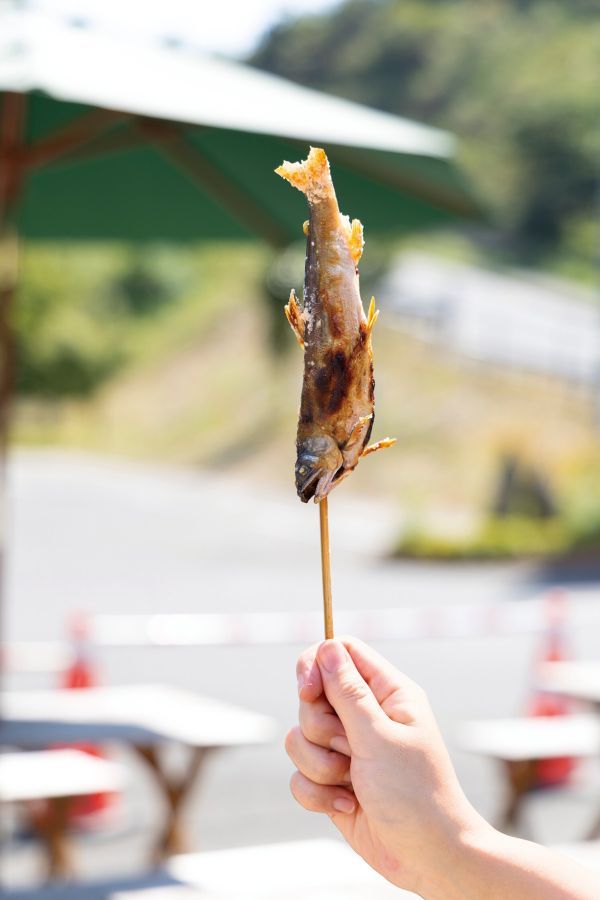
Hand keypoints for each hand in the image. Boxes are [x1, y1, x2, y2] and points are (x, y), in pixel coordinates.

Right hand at [286, 637, 487, 895]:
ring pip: (300, 737)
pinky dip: (317, 794)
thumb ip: (348, 692)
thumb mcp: (379, 737)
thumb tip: (327, 646)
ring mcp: (348, 749)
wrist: (428, 859)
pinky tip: (347, 806)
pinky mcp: (334, 782)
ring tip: (351, 783)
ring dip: (319, 766)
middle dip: (320, 729)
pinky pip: (299, 775)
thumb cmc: (415, 794)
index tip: (307, 691)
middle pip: (312, 697)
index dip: (316, 664)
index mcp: (387, 694)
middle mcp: (366, 716)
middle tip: (349, 748)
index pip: (341, 652)